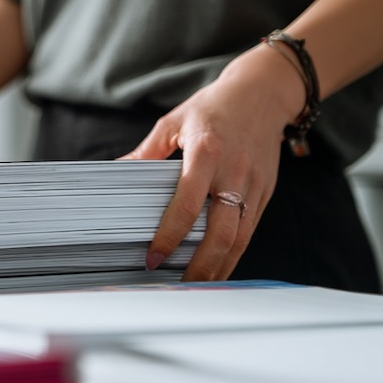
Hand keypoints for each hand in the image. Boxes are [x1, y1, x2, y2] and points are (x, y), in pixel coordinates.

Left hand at [122, 45, 306, 280]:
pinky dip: (233, 256)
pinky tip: (217, 270)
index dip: (170, 235)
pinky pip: (249, 233)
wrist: (265, 94)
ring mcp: (253, 186)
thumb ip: (146, 152)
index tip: (153, 257)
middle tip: (175, 285)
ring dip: (218, 268)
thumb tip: (116, 173)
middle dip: (198, 265)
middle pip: (220, 232)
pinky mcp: (265, 194)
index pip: (188, 203)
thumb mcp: (174, 121)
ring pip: (239, 239)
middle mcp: (233, 173)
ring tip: (195, 287)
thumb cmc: (215, 107)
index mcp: (207, 152)